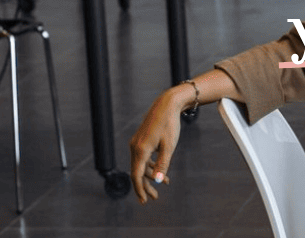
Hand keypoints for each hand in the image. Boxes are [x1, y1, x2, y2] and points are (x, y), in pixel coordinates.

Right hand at [129, 85, 189, 203]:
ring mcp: (137, 143)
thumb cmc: (169, 125)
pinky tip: (161, 172)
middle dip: (146, 186)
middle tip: (154, 198)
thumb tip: (158, 181)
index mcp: (140, 150)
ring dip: (151, 176)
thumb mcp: (169, 146)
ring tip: (164, 184)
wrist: (167, 105)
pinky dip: (151, 166)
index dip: (140, 189)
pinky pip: (144, 158)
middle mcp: (135, 147)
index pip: (136, 175)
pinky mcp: (141, 140)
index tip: (145, 201)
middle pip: (137, 172)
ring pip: (141, 165)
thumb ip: (163, 164)